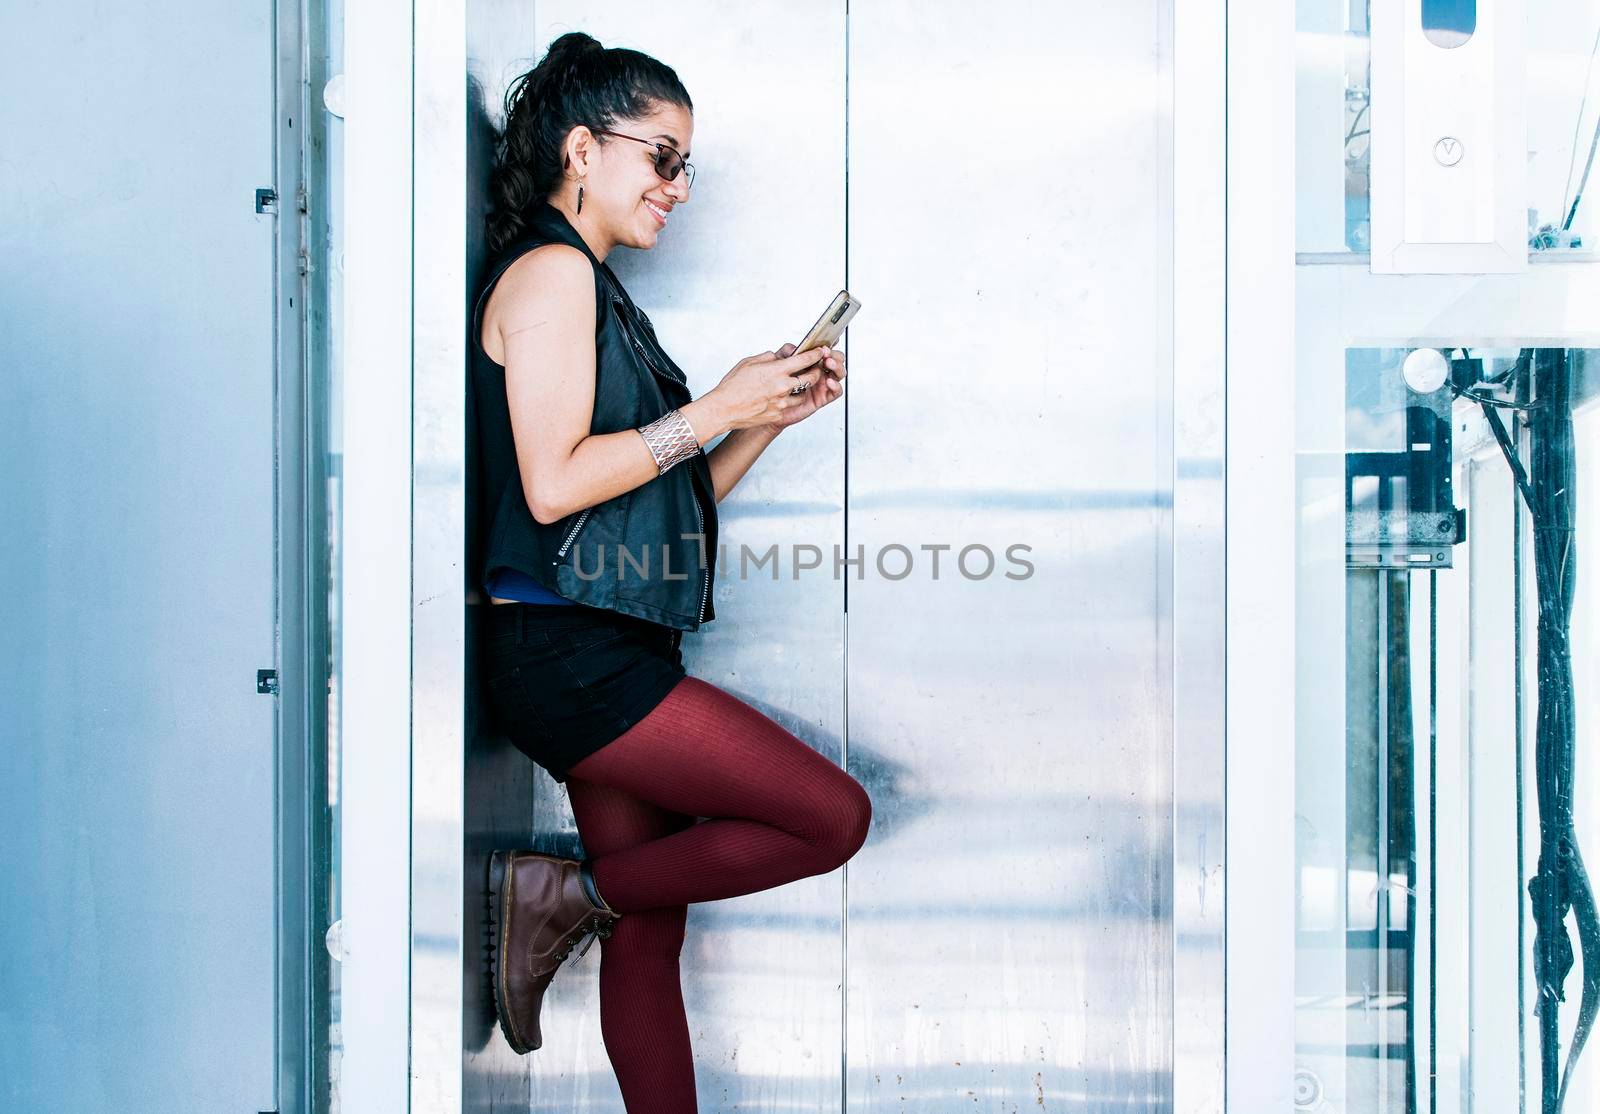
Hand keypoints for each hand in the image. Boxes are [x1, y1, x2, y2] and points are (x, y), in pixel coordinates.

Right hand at [705, 345, 830, 432]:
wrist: (724, 409)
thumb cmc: (732, 386)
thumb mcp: (749, 362)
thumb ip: (768, 357)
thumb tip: (778, 356)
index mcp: (776, 371)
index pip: (804, 359)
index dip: (815, 354)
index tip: (820, 352)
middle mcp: (783, 387)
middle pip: (811, 378)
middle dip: (815, 372)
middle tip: (813, 370)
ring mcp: (782, 403)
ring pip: (802, 395)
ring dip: (800, 390)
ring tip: (791, 387)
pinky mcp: (778, 414)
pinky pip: (789, 407)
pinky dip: (786, 402)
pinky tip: (775, 399)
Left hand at [762, 342, 845, 433]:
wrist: (769, 406)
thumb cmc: (773, 386)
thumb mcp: (776, 365)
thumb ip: (785, 354)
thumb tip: (794, 347)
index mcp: (810, 361)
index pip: (825, 350)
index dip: (831, 344)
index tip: (831, 339)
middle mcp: (818, 371)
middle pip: (836, 360)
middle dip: (834, 355)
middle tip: (826, 353)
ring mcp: (822, 384)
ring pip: (838, 374)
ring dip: (836, 367)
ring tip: (828, 363)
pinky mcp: (822, 398)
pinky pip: (835, 392)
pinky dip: (836, 386)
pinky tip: (829, 382)